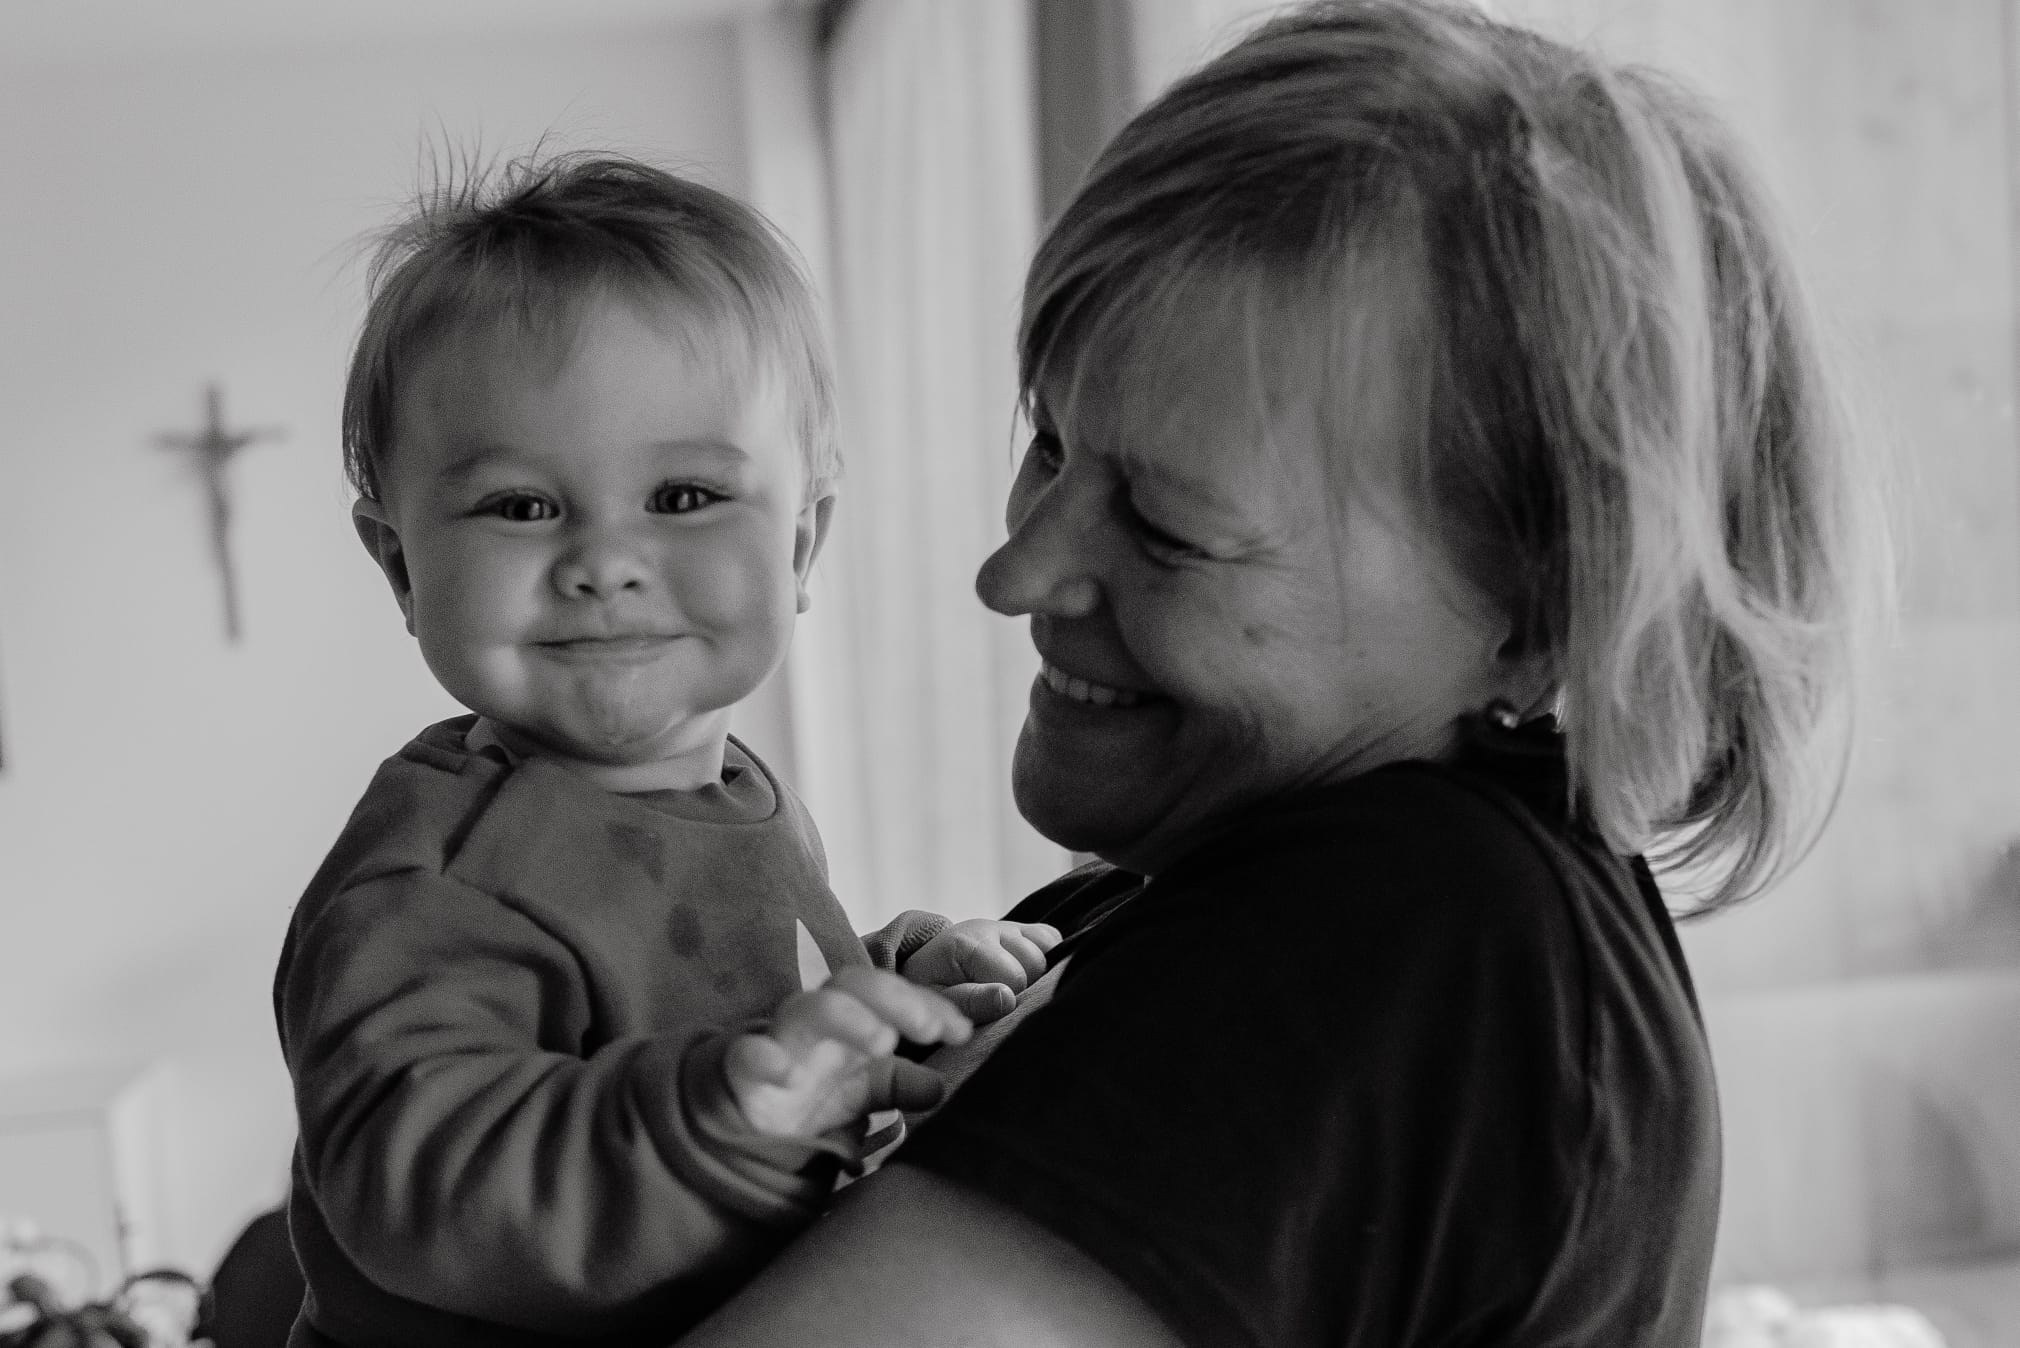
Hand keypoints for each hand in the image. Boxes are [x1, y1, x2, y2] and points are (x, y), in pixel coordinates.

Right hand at [724, 967, 972, 1137]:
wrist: (743, 1110)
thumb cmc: (809, 1087)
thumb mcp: (862, 1089)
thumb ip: (900, 1084)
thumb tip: (940, 1087)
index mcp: (851, 1016)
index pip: (893, 995)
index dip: (929, 1007)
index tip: (963, 1031)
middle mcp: (818, 1019)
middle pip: (855, 986)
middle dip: (896, 1000)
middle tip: (929, 1029)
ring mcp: (780, 1039)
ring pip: (810, 1009)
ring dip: (849, 1019)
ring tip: (883, 1043)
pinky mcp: (742, 1066)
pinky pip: (748, 1054)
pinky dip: (766, 1058)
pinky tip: (787, 1073)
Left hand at [901, 920, 1061, 1003]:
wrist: (926, 969)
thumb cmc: (933, 990)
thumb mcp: (941, 1002)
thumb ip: (971, 1002)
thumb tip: (1008, 998)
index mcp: (966, 943)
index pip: (1013, 977)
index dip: (1006, 1001)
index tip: (986, 1008)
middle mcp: (989, 927)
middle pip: (1036, 963)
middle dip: (1023, 988)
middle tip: (997, 998)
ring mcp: (1006, 926)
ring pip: (1048, 951)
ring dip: (1035, 975)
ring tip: (1009, 988)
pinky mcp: (1020, 928)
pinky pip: (1052, 937)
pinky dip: (1048, 955)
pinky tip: (1028, 973)